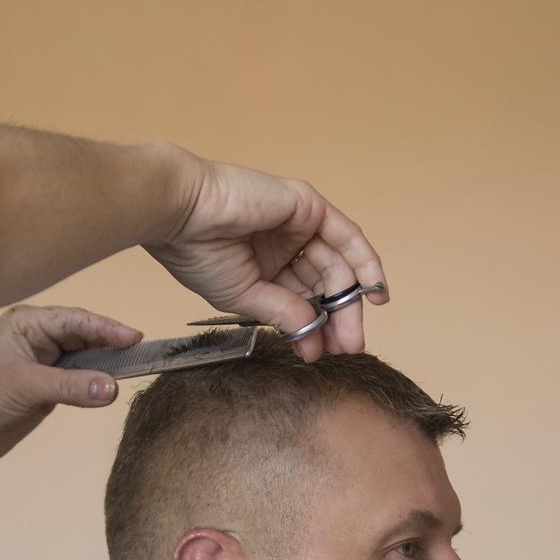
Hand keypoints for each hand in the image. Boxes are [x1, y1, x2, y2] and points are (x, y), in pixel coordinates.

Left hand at [0, 305, 141, 466]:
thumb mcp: (26, 387)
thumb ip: (70, 386)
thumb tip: (112, 387)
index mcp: (27, 323)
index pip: (76, 319)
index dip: (107, 328)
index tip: (134, 337)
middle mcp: (38, 337)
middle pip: (86, 334)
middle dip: (112, 343)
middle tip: (144, 352)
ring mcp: (45, 361)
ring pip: (87, 357)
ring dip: (108, 363)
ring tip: (136, 367)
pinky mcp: (50, 386)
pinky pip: (82, 379)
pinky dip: (98, 382)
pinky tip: (114, 386)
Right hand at [146, 153, 388, 360]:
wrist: (183, 213)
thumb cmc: (197, 251)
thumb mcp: (244, 295)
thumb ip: (282, 313)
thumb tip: (311, 340)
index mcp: (263, 265)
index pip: (299, 298)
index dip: (312, 327)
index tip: (317, 354)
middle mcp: (283, 245)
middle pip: (323, 284)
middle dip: (337, 317)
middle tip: (347, 347)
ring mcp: (298, 224)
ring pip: (336, 266)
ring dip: (349, 301)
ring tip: (351, 335)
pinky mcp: (308, 206)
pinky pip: (346, 236)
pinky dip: (365, 263)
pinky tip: (375, 292)